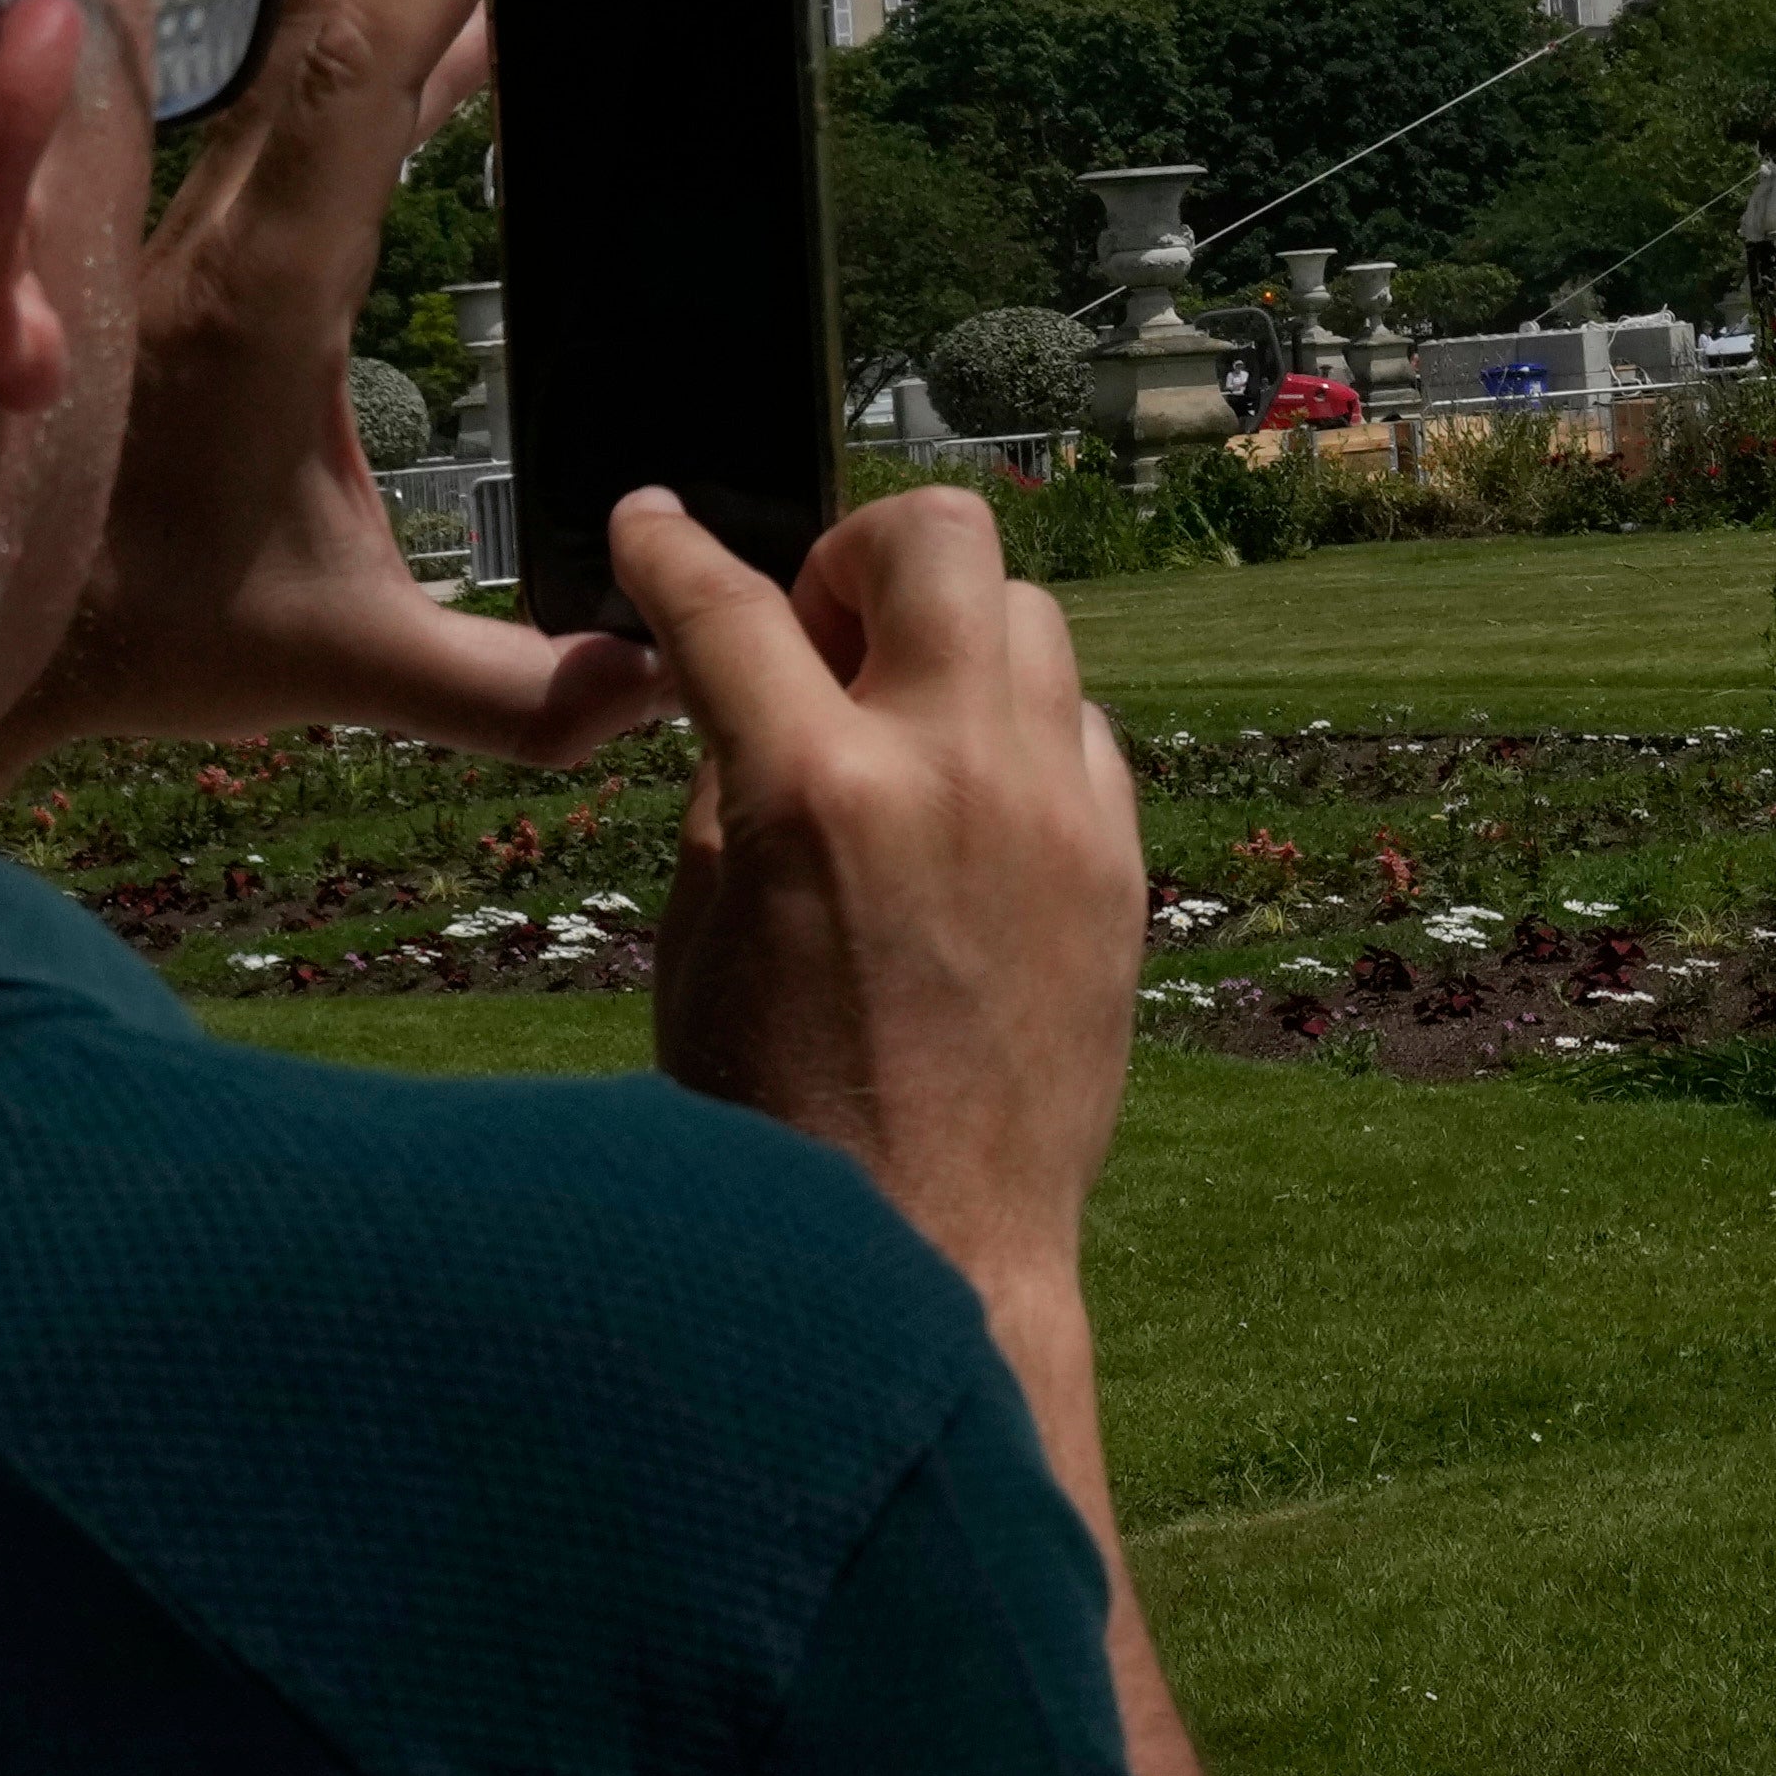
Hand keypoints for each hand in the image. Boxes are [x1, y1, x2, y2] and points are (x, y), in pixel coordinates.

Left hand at [0, 0, 675, 780]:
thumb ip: (510, 698)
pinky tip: (446, 61)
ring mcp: (175, 227)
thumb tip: (657, 685)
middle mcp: (213, 229)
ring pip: (287, 42)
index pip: (362, 65)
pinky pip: (273, 98)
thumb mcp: (342, 666)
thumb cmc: (135, 640)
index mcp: (266, 291)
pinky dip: (368, 46)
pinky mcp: (161, 245)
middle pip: (324, 11)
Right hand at [607, 483, 1144, 1322]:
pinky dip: (1015, 732)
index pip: (727, 604)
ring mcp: (1061, 812)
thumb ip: (730, 783)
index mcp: (815, 794)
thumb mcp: (701, 939)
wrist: (931, 1253)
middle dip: (859, 553)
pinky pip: (1079, 726)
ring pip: (1029, 616)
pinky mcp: (1123, 864)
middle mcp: (956, 773)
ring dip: (947, 640)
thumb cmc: (779, 1120)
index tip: (651, 522)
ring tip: (894, 725)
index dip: (667, 547)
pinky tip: (965, 807)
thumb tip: (750, 683)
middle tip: (818, 633)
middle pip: (939, 537)